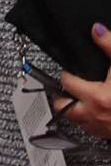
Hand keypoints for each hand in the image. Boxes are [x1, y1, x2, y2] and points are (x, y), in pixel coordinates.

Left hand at [55, 24, 110, 138]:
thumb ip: (110, 46)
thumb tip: (97, 31)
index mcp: (98, 96)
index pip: (66, 82)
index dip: (66, 74)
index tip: (69, 71)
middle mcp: (95, 115)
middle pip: (62, 107)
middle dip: (60, 97)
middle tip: (64, 88)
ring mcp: (101, 128)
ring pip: (75, 121)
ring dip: (73, 110)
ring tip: (76, 99)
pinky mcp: (107, 135)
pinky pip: (90, 130)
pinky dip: (88, 122)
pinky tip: (95, 113)